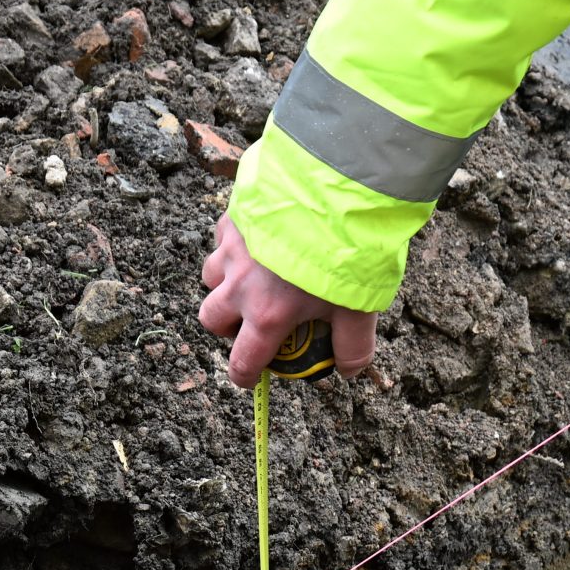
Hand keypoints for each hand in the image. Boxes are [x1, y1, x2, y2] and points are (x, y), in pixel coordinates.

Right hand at [197, 216, 376, 388]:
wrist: (333, 194)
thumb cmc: (347, 254)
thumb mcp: (359, 309)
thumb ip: (353, 346)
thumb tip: (349, 371)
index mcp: (268, 315)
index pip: (243, 360)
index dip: (244, 375)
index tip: (248, 376)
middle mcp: (241, 285)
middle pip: (211, 319)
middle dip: (225, 327)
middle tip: (246, 323)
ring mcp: (232, 250)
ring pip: (210, 277)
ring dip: (224, 284)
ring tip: (250, 279)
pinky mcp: (235, 217)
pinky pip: (220, 239)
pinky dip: (231, 246)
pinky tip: (256, 240)